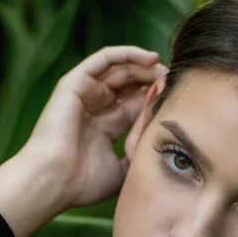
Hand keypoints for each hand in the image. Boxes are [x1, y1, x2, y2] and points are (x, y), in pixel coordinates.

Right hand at [20, 45, 166, 208]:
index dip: (159, 98)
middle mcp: (97, 106)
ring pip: (122, 68)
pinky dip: (128, 53)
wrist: (54, 181)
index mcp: (107, 125)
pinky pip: (104, 59)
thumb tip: (162, 148)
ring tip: (167, 70)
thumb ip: (138, 156)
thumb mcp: (122, 171)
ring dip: (147, 66)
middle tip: (178, 80)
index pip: (138, 103)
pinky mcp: (75, 82)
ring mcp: (86, 93)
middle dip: (156, 79)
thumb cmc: (84, 182)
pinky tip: (151, 58)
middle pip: (132, 83)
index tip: (182, 97)